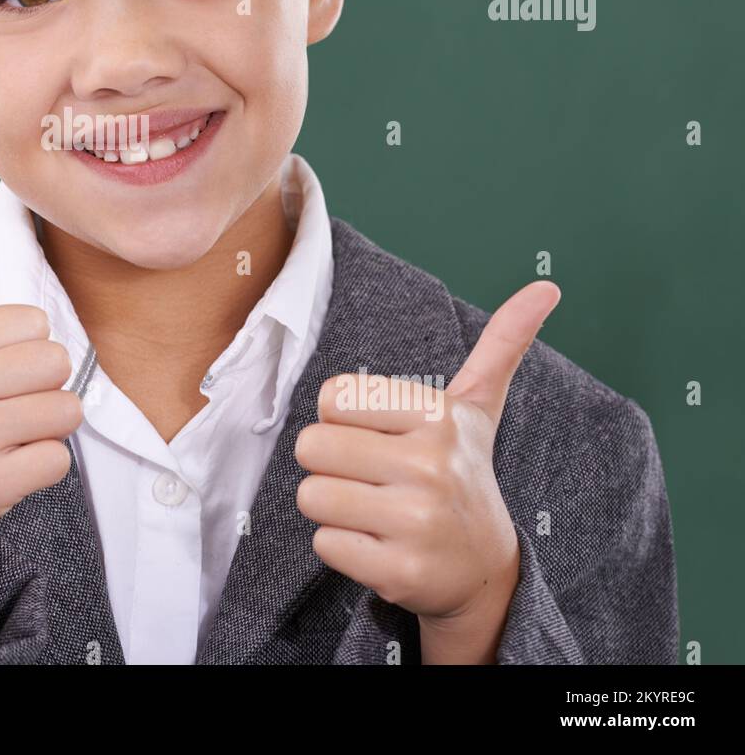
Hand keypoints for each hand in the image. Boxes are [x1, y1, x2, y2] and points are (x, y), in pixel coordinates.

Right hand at [0, 234, 81, 611]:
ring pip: (66, 410)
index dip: (22, 354)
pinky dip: (43, 470)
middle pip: (56, 362)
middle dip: (41, 391)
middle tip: (1, 414)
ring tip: (5, 443)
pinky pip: (59, 458)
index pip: (35, 322)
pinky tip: (7, 474)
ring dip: (46, 431)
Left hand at [294, 280, 560, 656]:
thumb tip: (546, 286)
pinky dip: (343, 548)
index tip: (382, 438)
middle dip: (331, 464)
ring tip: (376, 511)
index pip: (331, 397)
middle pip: (312, 446)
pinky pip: (323, 543)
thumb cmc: (460, 472)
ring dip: (333, 507)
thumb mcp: (478, 409)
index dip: (342, 420)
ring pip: (310, 495)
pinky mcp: (398, 571)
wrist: (484, 569)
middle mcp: (431, 465)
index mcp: (439, 415)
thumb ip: (501, 345)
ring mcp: (416, 522)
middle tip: (374, 479)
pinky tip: (381, 546)